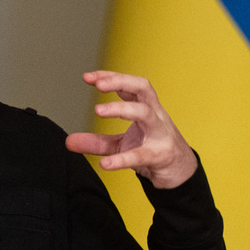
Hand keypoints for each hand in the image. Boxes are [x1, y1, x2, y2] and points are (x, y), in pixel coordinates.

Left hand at [65, 71, 196, 188]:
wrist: (180, 172)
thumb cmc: (152, 149)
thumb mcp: (121, 144)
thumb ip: (96, 142)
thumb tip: (69, 141)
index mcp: (146, 107)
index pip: (129, 85)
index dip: (110, 77)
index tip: (88, 77)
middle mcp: (155, 115)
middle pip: (143, 88)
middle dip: (121, 81)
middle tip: (98, 84)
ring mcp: (160, 134)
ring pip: (145, 113)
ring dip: (122, 108)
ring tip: (98, 110)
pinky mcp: (160, 155)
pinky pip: (141, 155)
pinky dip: (122, 159)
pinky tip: (106, 164)